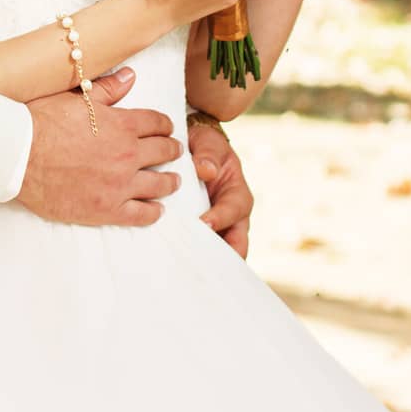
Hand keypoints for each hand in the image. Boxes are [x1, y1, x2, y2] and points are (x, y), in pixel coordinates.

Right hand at [20, 68, 182, 227]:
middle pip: (163, 151)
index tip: (166, 129)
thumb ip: (107, 89)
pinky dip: (154, 211)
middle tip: (174, 151)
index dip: (164, 125)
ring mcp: (120, 184)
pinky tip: (157, 210)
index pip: (156, 123)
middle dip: (171, 149)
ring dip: (170, 181)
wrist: (19, 155)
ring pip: (159, 184)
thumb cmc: (41, 122)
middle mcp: (128, 154)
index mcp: (122, 124)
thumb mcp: (74, 97)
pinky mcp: (107, 209)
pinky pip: (142, 213)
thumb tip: (131, 76)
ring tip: (173, 181)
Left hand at [190, 122, 253, 257]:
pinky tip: (172, 262)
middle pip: (236, 244)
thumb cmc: (205, 146)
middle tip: (204, 265)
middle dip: (223, 256)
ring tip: (186, 268)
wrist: (192, 150)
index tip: (204, 223)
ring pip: (218, 251)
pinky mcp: (199, 232)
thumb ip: (208, 154)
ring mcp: (217, 227)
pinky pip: (197, 248)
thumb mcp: (209, 143)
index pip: (234, 210)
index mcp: (237, 194)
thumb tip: (206, 170)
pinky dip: (189, 256)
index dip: (221, 218)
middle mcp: (231, 216)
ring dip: (205, 260)